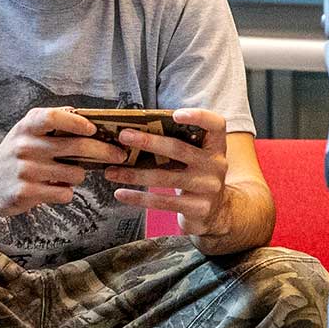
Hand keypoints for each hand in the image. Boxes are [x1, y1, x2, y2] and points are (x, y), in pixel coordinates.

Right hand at [0, 107, 126, 216]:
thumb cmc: (14, 154)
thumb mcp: (26, 132)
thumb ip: (52, 123)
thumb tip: (86, 116)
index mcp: (27, 127)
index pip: (53, 117)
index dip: (77, 122)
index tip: (94, 129)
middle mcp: (25, 146)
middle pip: (77, 147)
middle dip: (104, 152)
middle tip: (119, 155)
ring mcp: (25, 170)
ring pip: (75, 173)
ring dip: (78, 175)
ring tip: (65, 174)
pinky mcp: (25, 193)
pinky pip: (64, 193)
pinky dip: (65, 192)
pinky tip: (53, 189)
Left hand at [105, 108, 231, 238]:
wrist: (217, 212)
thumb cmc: (197, 176)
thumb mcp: (197, 158)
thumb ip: (179, 143)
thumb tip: (136, 131)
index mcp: (216, 147)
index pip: (215, 124)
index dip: (198, 117)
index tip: (174, 115)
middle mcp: (215, 165)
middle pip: (179, 149)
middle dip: (148, 142)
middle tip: (124, 136)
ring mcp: (208, 188)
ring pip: (166, 177)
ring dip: (134, 174)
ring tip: (111, 171)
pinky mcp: (197, 208)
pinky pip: (163, 202)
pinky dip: (138, 198)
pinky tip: (120, 193)